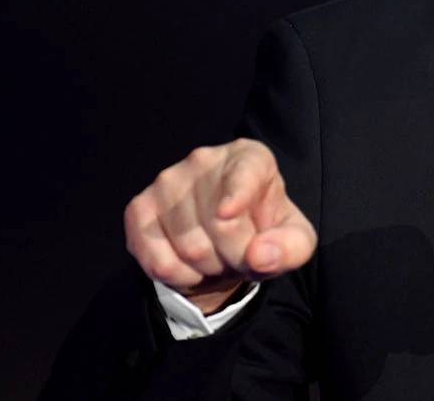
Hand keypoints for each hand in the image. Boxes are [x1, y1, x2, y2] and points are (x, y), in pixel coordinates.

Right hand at [123, 138, 316, 314]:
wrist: (224, 240)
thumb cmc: (263, 231)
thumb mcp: (293, 241)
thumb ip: (290, 246)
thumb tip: (260, 255)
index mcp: (250, 157)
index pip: (245, 172)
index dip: (237, 193)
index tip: (227, 213)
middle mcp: (205, 160)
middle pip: (221, 227)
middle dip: (238, 256)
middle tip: (241, 254)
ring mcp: (168, 181)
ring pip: (190, 248)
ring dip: (210, 268)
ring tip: (218, 254)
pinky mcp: (139, 208)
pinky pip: (158, 260)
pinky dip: (179, 276)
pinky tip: (190, 265)